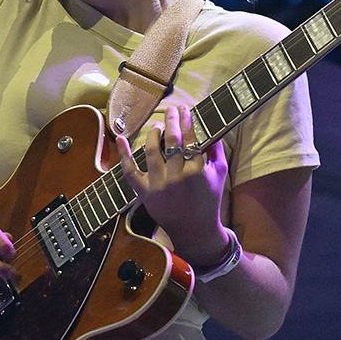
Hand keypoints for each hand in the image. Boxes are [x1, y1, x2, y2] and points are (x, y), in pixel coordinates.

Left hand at [116, 105, 232, 265]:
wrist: (195, 230)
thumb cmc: (209, 200)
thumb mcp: (219, 174)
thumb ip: (217, 150)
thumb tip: (213, 127)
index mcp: (197, 171)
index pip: (191, 138)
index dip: (187, 120)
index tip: (185, 109)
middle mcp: (177, 177)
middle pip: (172, 140)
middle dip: (172, 120)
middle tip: (172, 110)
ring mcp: (159, 185)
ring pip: (152, 150)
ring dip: (154, 133)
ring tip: (157, 126)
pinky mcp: (144, 193)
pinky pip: (130, 172)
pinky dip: (123, 154)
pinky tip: (120, 137)